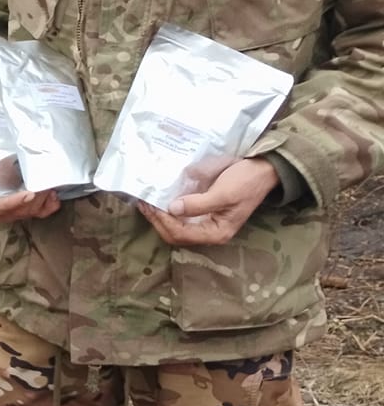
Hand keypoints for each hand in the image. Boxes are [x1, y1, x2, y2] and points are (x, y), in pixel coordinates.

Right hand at [0, 153, 60, 222]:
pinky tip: (54, 195)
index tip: (29, 195)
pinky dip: (48, 207)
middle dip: (34, 201)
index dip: (14, 203)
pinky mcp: (21, 211)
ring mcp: (11, 214)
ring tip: (51, 186)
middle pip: (19, 212)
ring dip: (43, 202)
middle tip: (46, 184)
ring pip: (30, 213)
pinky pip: (38, 214)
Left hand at [140, 158, 278, 247]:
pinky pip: (181, 216)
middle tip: (142, 203)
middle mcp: (210, 231)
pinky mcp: (204, 212)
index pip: (182, 234)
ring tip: (145, 201)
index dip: (163, 221)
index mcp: (217, 232)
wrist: (262, 170)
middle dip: (157, 221)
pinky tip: (158, 199)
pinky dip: (168, 210)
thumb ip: (198, 204)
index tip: (149, 205)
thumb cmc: (246, 181)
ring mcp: (206, 222)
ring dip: (160, 216)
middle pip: (176, 234)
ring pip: (176, 227)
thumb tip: (172, 209)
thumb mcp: (223, 193)